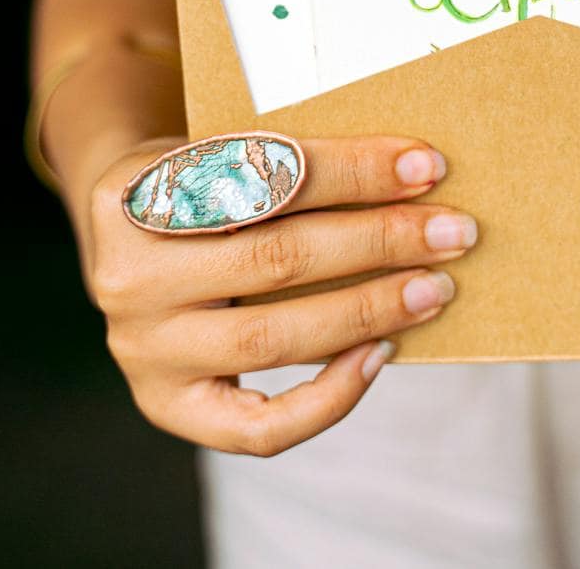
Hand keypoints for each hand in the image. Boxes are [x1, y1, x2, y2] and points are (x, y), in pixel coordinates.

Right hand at [80, 134, 472, 455]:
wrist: (130, 241)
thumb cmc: (200, 187)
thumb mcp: (215, 153)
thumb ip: (281, 162)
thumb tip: (410, 173)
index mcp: (132, 196)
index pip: (258, 178)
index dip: (350, 170)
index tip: (425, 165)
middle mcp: (127, 280)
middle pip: (274, 258)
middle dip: (378, 241)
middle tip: (451, 231)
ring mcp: (143, 352)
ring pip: (273, 336)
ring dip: (369, 310)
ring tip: (434, 289)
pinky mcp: (169, 407)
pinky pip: (260, 426)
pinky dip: (330, 395)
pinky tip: (380, 353)